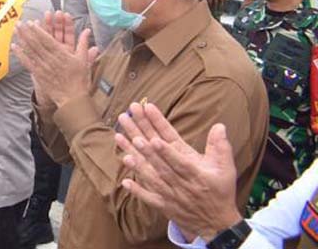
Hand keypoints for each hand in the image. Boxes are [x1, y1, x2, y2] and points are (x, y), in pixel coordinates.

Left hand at [13, 12, 97, 107]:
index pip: (48, 40)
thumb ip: (83, 44)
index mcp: (62, 54)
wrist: (73, 98)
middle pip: (36, 43)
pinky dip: (20, 54)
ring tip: (15, 30)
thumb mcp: (83, 60)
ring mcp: (43, 67)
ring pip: (30, 50)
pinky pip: (27, 62)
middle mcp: (51, 59)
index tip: (31, 22)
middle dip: (27, 32)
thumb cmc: (79, 79)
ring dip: (22, 39)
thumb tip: (87, 30)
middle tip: (19, 22)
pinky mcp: (38, 74)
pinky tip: (13, 46)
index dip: (38, 30)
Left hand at [115, 103, 242, 240]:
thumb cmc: (220, 191)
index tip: (153, 138)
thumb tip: (219, 125)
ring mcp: (171, 195)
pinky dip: (137, 190)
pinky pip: (149, 198)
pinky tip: (124, 181)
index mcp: (195, 173)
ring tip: (120, 139)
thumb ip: (220, 146)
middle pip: (158, 161)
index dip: (166, 151)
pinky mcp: (165, 205)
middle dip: (142, 141)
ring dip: (135, 160)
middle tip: (127, 122)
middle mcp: (181, 184)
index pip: (178, 159)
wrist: (217, 224)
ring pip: (150, 176)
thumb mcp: (226, 168)